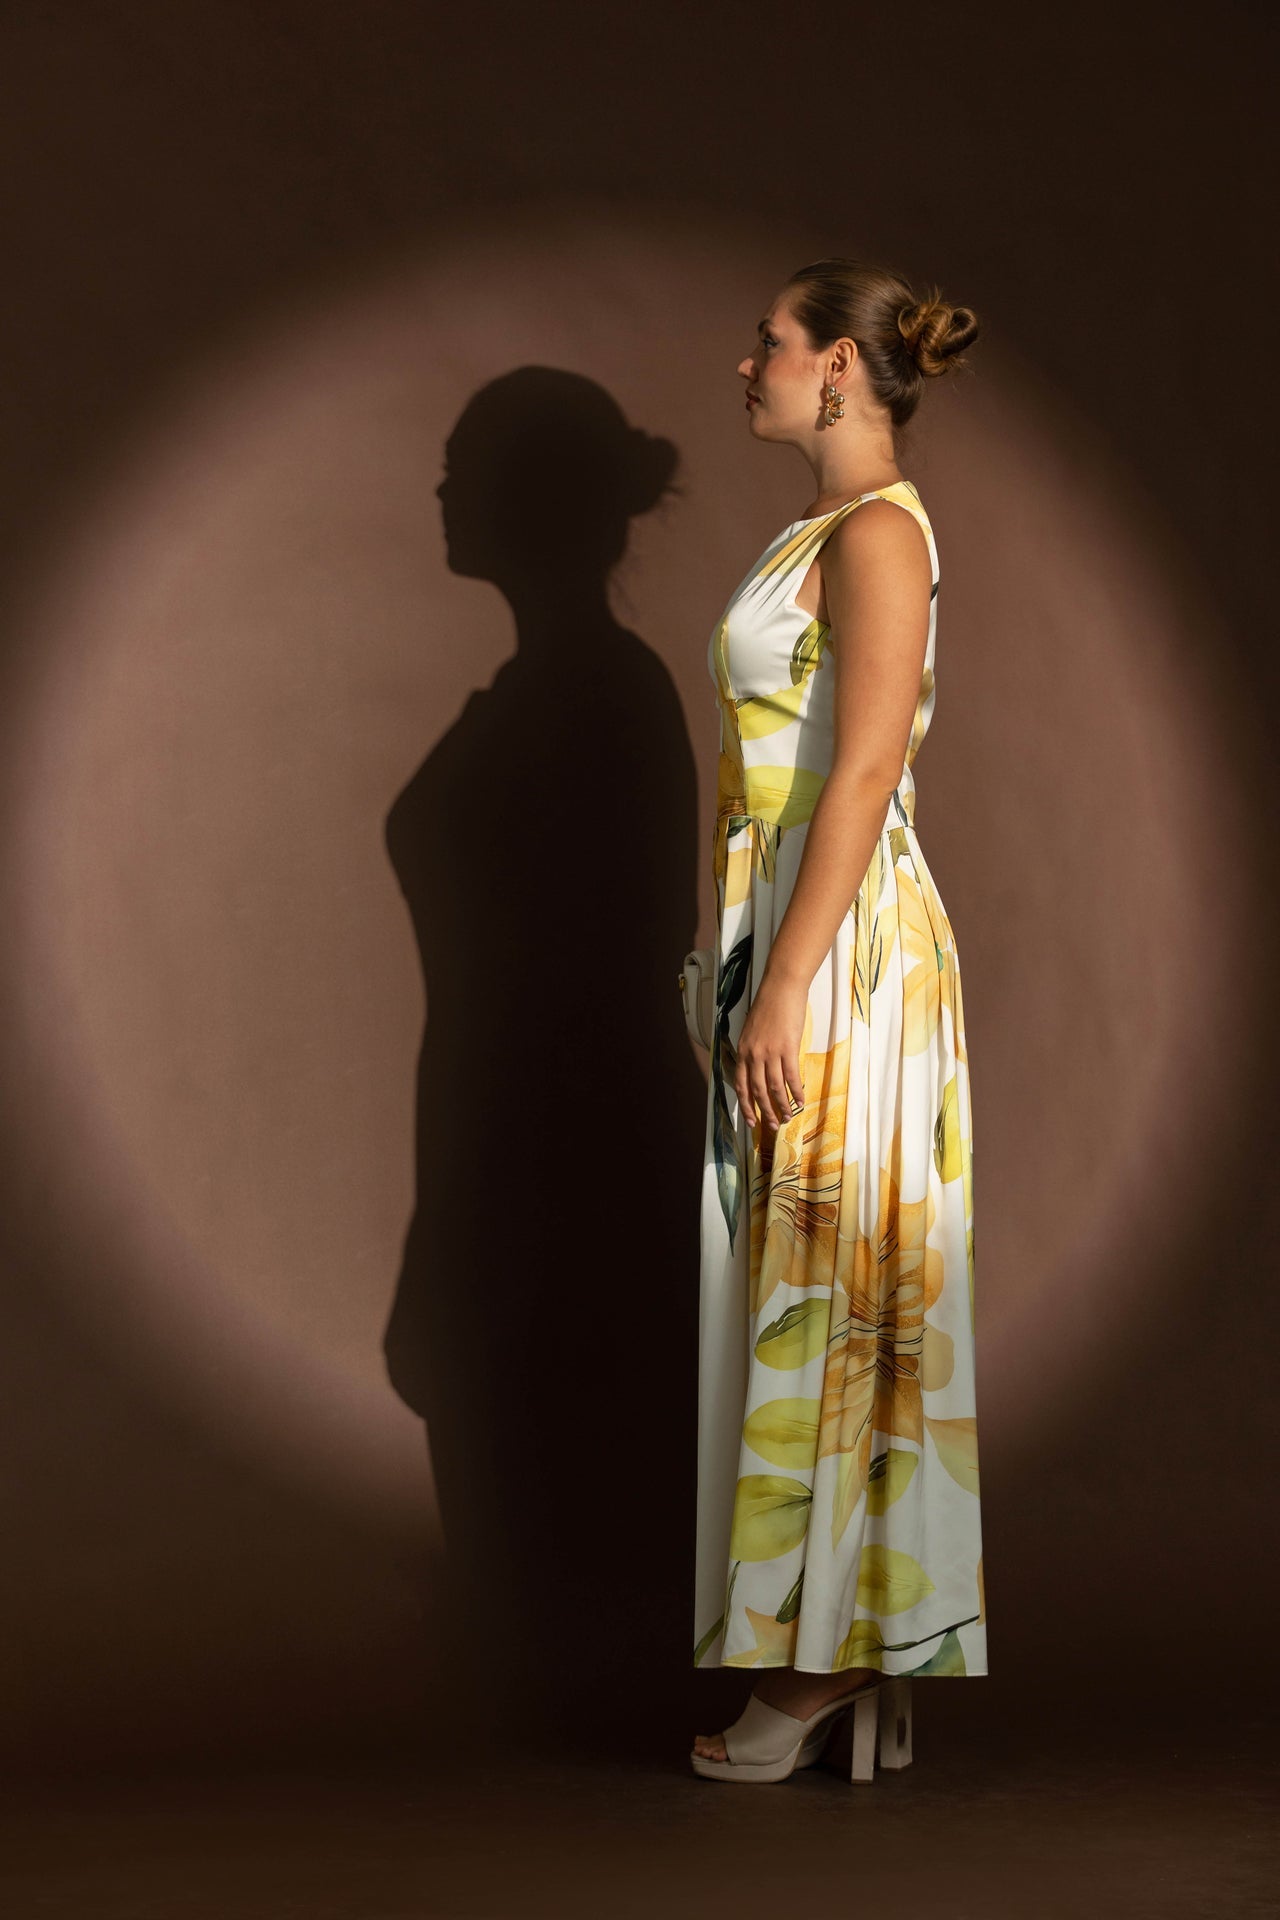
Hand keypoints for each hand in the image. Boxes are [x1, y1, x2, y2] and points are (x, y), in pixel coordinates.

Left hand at [734, 970, 807, 1133]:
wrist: (781, 987)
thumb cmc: (769, 1006)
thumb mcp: (752, 1030)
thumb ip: (753, 1050)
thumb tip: (759, 1069)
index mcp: (742, 1050)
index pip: (740, 1085)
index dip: (746, 1105)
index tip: (751, 1121)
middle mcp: (753, 1054)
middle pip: (757, 1091)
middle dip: (765, 1112)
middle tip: (773, 1126)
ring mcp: (770, 1051)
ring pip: (774, 1087)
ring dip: (782, 1106)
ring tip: (788, 1118)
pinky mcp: (788, 1047)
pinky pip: (791, 1076)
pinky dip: (796, 1092)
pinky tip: (801, 1101)